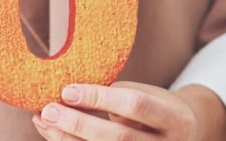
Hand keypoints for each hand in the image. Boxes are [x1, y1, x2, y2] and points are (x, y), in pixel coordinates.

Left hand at [32, 82, 211, 139]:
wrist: (184, 135)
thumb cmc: (157, 108)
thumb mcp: (148, 95)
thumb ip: (116, 96)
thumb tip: (68, 93)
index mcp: (174, 118)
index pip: (136, 105)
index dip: (100, 97)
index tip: (68, 90)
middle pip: (118, 137)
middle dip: (78, 124)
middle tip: (49, 109)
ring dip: (66, 138)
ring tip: (42, 120)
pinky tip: (51, 133)